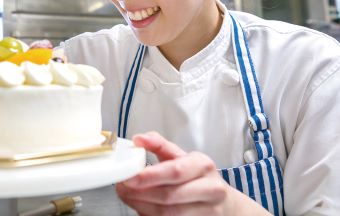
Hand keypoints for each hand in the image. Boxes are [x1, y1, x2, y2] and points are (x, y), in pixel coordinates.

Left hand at [116, 131, 267, 214]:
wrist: (224, 202)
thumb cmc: (197, 177)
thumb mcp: (181, 156)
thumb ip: (158, 145)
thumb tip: (138, 139)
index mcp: (202, 165)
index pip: (174, 171)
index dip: (148, 176)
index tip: (128, 177)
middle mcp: (210, 189)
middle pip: (169, 196)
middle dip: (140, 194)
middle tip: (122, 188)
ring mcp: (209, 211)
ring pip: (169, 214)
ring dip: (143, 207)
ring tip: (129, 198)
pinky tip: (143, 208)